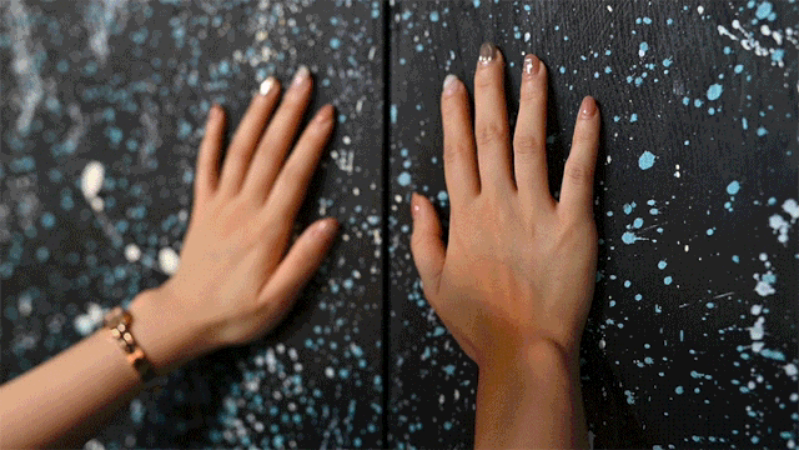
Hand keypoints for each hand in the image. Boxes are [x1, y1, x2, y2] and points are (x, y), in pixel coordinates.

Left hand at [130, 66, 337, 367]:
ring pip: (240, 151)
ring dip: (257, 115)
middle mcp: (243, 209)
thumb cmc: (237, 314)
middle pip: (269, 152)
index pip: (294, 176)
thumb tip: (331, 224)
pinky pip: (206, 166)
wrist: (185, 318)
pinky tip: (219, 112)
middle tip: (304, 80)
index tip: (327, 113)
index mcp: (267, 230)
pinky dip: (212, 137)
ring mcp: (220, 205)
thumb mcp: (279, 299)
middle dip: (289, 113)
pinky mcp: (203, 209)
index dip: (312, 142)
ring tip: (271, 84)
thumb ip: (304, 260)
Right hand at [409, 44, 599, 369]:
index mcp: (465, 216)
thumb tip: (418, 196)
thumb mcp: (434, 283)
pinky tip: (588, 106)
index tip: (454, 83)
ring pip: (530, 142)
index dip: (454, 114)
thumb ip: (424, 237)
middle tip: (491, 55)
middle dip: (490, 90)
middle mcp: (498, 203)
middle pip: (490, 135)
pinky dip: (585, 136)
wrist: (525, 349)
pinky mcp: (574, 223)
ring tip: (534, 64)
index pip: (456, 152)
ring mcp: (537, 210)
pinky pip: (579, 171)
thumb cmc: (480, 322)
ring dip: (532, 99)